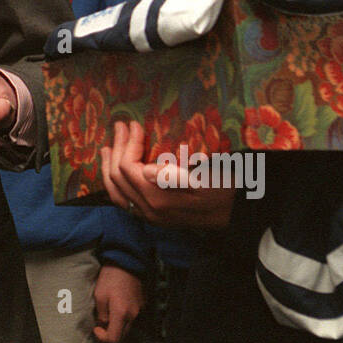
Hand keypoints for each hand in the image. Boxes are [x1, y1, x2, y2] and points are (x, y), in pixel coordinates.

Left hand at [92, 264, 143, 342]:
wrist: (126, 262)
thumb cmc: (110, 277)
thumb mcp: (99, 295)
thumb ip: (101, 314)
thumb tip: (103, 324)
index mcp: (121, 313)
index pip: (114, 338)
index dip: (103, 337)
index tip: (96, 328)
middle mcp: (133, 314)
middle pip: (123, 334)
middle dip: (111, 332)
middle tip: (101, 322)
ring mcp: (139, 309)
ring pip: (128, 325)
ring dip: (118, 324)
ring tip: (108, 311)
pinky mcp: (142, 303)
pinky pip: (132, 316)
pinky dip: (124, 316)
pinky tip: (116, 304)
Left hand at [100, 121, 235, 227]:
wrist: (236, 214)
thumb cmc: (224, 190)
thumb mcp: (204, 179)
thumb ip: (173, 177)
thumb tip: (146, 171)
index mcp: (158, 198)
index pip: (128, 167)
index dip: (128, 143)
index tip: (135, 125)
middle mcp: (148, 210)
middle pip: (118, 178)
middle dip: (116, 149)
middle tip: (120, 127)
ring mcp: (149, 216)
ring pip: (116, 193)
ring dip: (109, 168)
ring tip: (107, 148)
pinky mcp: (153, 217)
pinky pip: (124, 202)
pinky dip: (115, 184)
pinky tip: (116, 173)